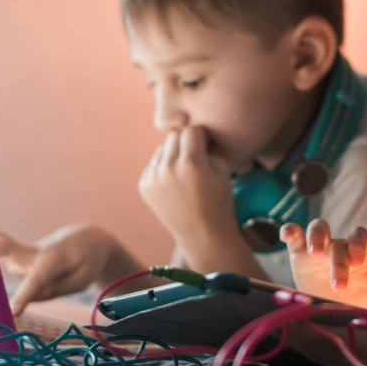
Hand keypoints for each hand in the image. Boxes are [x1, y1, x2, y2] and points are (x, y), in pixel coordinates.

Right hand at [0, 224, 118, 315]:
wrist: (87, 239)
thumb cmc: (85, 262)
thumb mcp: (80, 281)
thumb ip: (53, 290)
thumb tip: (27, 295)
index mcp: (53, 260)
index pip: (37, 280)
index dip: (24, 295)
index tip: (12, 312)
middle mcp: (33, 253)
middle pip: (7, 246)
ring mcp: (22, 253)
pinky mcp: (17, 255)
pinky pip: (0, 257)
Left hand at [138, 126, 234, 247]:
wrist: (202, 234)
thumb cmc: (218, 200)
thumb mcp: (222, 169)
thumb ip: (208, 146)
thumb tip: (196, 130)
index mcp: (191, 163)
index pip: (191, 130)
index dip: (201, 138)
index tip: (206, 147)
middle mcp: (168, 169)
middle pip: (173, 136)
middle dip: (185, 144)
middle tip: (195, 159)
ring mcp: (153, 178)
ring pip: (161, 149)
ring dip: (172, 155)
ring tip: (185, 175)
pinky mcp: (144, 186)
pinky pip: (153, 165)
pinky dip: (163, 169)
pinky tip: (174, 185)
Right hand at [281, 219, 366, 308]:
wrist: (333, 317)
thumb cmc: (358, 301)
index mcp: (358, 251)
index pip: (360, 236)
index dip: (359, 245)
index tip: (357, 264)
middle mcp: (339, 246)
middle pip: (338, 241)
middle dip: (339, 262)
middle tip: (339, 285)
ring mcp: (319, 249)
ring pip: (318, 228)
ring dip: (316, 237)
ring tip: (315, 253)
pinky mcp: (299, 255)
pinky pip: (294, 236)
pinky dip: (289, 231)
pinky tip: (286, 235)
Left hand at [285, 288, 366, 365]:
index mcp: (351, 343)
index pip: (311, 329)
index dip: (292, 317)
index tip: (280, 305)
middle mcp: (342, 359)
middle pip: (305, 343)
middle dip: (289, 328)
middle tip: (272, 315)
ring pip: (314, 355)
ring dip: (300, 341)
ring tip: (286, 328)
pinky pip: (326, 364)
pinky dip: (316, 354)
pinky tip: (313, 348)